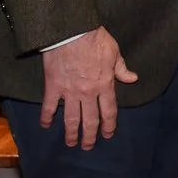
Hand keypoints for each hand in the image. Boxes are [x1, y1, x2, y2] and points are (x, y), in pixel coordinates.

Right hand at [41, 27, 137, 147]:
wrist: (71, 31)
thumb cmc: (94, 39)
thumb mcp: (114, 52)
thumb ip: (121, 68)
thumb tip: (132, 78)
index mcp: (105, 85)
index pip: (109, 112)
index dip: (109, 125)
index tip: (107, 134)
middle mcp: (88, 93)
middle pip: (90, 120)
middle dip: (90, 136)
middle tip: (88, 146)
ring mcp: (70, 91)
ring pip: (71, 118)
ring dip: (71, 133)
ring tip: (70, 143)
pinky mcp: (53, 86)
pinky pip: (49, 106)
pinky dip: (46, 117)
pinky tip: (45, 125)